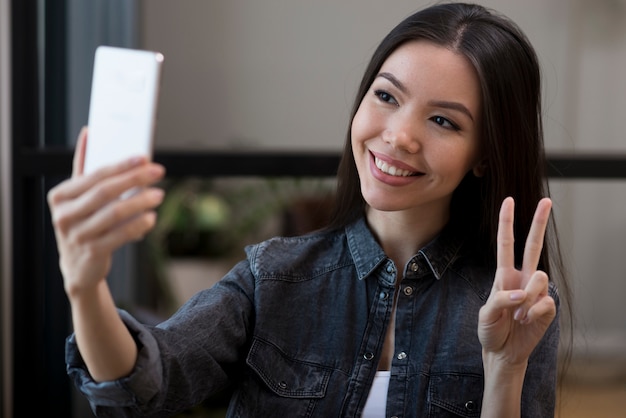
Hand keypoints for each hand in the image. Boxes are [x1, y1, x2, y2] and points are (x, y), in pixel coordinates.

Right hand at [47, 127, 165, 296]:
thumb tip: (89, 133)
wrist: (79, 266)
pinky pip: (120, 235)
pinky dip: (138, 225)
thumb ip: (83, 166)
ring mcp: (77, 235)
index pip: (94, 175)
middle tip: (158, 171)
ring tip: (159, 194)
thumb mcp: (78, 197)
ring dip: (140, 201)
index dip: (121, 165)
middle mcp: (64, 215)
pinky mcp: (92, 253)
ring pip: (114, 213)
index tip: (144, 157)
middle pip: (105, 192)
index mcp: (60, 196)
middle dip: (134, 179)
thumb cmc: (83, 223)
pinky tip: (151, 217)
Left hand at [478, 197, 556, 366]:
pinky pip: (545, 302)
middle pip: (533, 245)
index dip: (506, 223)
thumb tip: (522, 294)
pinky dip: (533, 313)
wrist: (503, 352)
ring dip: (526, 299)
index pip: (506, 244)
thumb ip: (500, 300)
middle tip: (547, 200)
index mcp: (504, 274)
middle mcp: (522, 278)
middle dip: (539, 222)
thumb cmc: (491, 330)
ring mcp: (536, 291)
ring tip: (518, 316)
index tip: (508, 200)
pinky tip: (528, 322)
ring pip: (539, 277)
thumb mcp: (485, 314)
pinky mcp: (547, 306)